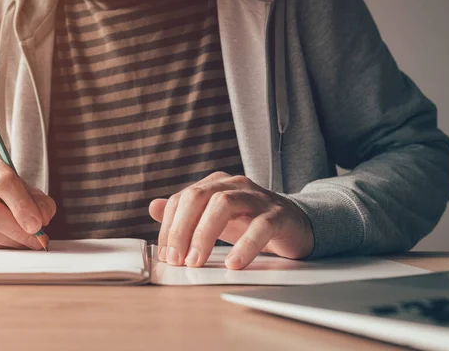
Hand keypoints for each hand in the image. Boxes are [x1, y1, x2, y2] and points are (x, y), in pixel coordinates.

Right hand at [0, 151, 55, 248]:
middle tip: (35, 238)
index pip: (3, 182)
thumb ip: (39, 201)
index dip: (21, 205)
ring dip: (9, 240)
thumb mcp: (26, 186)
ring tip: (27, 242)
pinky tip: (11, 243)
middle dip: (15, 228)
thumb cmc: (7, 187)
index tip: (37, 224)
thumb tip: (43, 218)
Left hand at [149, 172, 313, 269]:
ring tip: (196, 261)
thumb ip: (185, 213)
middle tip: (176, 259)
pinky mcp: (279, 214)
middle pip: (198, 197)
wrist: (296, 225)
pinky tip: (233, 263)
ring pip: (224, 204)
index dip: (169, 227)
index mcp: (215, 185)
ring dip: (204, 234)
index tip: (165, 255)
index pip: (182, 199)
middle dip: (182, 229)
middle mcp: (234, 185)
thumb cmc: (251, 222)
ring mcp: (257, 197)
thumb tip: (152, 207)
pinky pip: (260, 226)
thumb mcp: (214, 219)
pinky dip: (245, 245)